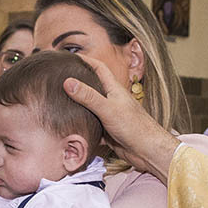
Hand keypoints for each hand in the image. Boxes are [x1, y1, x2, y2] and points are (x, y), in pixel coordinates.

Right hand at [64, 57, 179, 183]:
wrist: (147, 151)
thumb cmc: (134, 127)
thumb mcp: (107, 108)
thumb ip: (88, 96)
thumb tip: (68, 82)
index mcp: (113, 89)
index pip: (98, 68)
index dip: (85, 60)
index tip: (71, 56)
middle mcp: (111, 100)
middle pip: (92, 86)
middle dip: (78, 82)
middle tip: (61, 79)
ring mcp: (109, 115)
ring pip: (90, 107)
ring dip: (78, 105)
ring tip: (60, 102)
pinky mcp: (107, 131)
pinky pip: (92, 125)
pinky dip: (82, 126)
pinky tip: (71, 127)